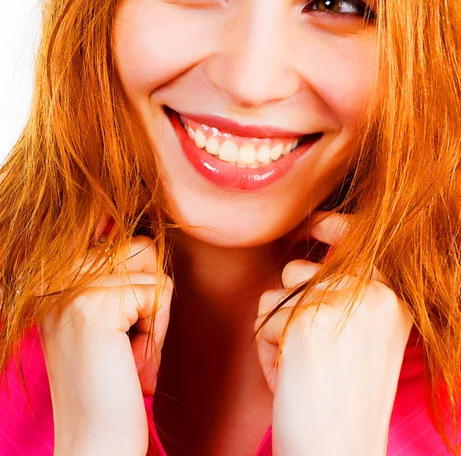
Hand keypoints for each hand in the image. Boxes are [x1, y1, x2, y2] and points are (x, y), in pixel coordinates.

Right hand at [38, 228, 172, 455]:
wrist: (96, 441)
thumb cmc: (113, 381)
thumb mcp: (110, 315)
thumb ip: (118, 273)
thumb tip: (138, 232)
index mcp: (58, 277)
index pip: (122, 238)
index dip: (140, 284)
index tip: (122, 326)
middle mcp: (56, 277)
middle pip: (141, 247)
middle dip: (150, 297)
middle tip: (127, 343)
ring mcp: (70, 289)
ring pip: (153, 268)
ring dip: (154, 315)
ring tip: (128, 350)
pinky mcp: (91, 306)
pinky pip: (158, 292)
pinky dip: (157, 331)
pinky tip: (129, 361)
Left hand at [255, 212, 412, 455]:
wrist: (339, 449)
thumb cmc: (340, 400)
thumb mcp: (356, 337)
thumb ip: (341, 296)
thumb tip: (300, 262)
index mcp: (392, 299)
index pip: (358, 241)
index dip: (331, 225)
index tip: (312, 223)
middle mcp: (375, 293)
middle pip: (298, 271)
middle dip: (288, 310)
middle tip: (309, 354)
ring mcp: (342, 303)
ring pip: (276, 295)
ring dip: (277, 331)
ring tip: (301, 367)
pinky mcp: (308, 319)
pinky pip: (263, 320)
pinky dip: (266, 350)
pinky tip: (290, 377)